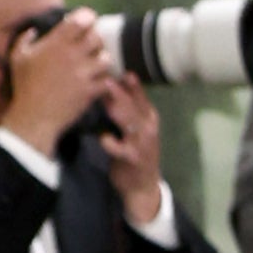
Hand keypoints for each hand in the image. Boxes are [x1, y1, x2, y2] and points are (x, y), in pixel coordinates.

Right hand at [0, 7, 113, 154]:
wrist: (34, 115)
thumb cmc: (24, 86)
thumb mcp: (17, 58)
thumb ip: (25, 40)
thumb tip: (34, 30)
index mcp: (54, 44)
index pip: (80, 21)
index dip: (87, 17)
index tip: (88, 19)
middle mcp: (71, 55)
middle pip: (96, 37)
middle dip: (97, 38)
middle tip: (92, 44)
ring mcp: (83, 73)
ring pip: (106, 58)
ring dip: (103, 59)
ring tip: (96, 63)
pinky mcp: (91, 90)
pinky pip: (108, 80)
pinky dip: (106, 79)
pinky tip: (100, 80)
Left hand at [92, 75, 163, 221]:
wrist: (142, 185)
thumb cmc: (133, 151)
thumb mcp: (133, 128)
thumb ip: (124, 109)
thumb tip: (106, 83)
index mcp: (149, 118)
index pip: (139, 96)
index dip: (129, 82)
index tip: (112, 66)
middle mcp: (148, 128)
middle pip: (134, 106)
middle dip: (120, 92)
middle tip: (105, 76)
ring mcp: (142, 143)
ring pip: (130, 123)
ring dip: (118, 110)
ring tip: (105, 100)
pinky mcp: (133, 158)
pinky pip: (119, 147)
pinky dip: (109, 141)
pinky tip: (103, 138)